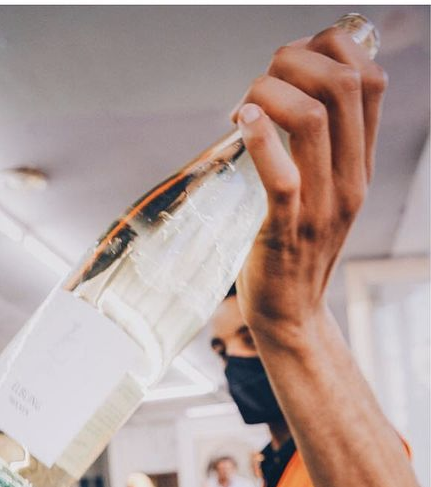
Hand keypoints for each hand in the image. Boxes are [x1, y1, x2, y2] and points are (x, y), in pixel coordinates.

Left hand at [232, 25, 386, 340]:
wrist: (291, 314)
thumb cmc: (295, 247)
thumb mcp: (325, 192)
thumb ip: (321, 148)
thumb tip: (292, 89)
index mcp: (360, 165)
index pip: (371, 80)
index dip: (334, 47)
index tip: (295, 56)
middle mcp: (349, 180)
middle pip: (344, 85)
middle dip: (296, 60)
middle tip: (262, 79)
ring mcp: (321, 206)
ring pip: (313, 118)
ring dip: (271, 91)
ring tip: (245, 103)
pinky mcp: (286, 229)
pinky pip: (281, 174)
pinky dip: (259, 137)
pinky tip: (240, 122)